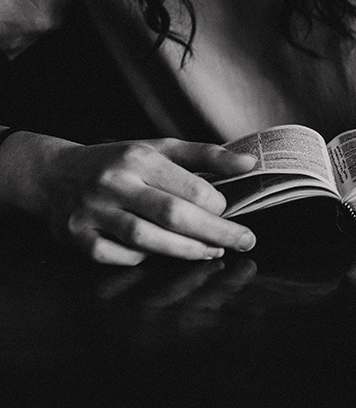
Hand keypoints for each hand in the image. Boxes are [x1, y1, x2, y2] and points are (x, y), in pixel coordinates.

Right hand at [36, 137, 257, 264]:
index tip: (228, 211)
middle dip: (215, 232)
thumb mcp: (161, 149)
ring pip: (146, 239)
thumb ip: (206, 156)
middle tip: (244, 241)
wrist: (54, 174)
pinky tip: (161, 255)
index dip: (216, 204)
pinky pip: (117, 256)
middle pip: (172, 215)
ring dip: (185, 250)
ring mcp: (92, 211)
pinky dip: (141, 259)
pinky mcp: (76, 237)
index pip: (188, 186)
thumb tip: (250, 164)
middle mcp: (114, 183)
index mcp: (139, 158)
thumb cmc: (120, 162)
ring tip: (211, 252)